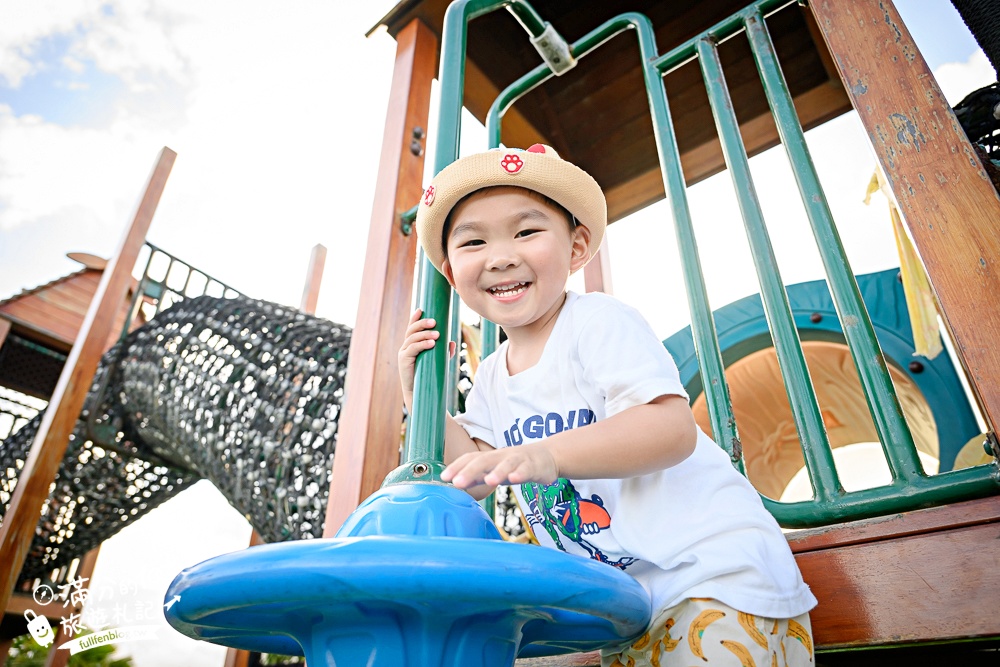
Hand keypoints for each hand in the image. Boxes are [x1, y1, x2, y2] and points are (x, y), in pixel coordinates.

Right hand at [398, 309, 454, 410]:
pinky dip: (422, 344)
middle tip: (435, 322)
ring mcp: (404, 353)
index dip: (415, 318)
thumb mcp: (438, 362)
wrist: (419, 393)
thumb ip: (444, 352)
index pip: (412, 328)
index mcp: (411, 345)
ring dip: (425, 334)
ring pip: (412, 338)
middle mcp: (405, 347)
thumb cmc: (428, 376)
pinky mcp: (404, 360)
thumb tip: (452, 343)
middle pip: (411, 330)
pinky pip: (413, 349)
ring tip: (437, 334)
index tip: (421, 309)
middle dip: (422, 324)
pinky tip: (432, 343)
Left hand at [442, 445, 558, 488]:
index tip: (443, 477)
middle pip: (484, 460)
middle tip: (457, 482)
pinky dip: (520, 473)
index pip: (470, 459)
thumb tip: (454, 483)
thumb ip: (476, 477)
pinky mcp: (533, 466)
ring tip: (488, 481)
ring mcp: (518, 460)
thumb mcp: (494, 471)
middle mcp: (501, 456)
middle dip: (470, 470)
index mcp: (490, 458)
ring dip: (497, 472)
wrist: (546, 457)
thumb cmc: (515, 465)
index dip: (457, 466)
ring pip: (506, 464)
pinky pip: (526, 469)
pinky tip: (514, 479)